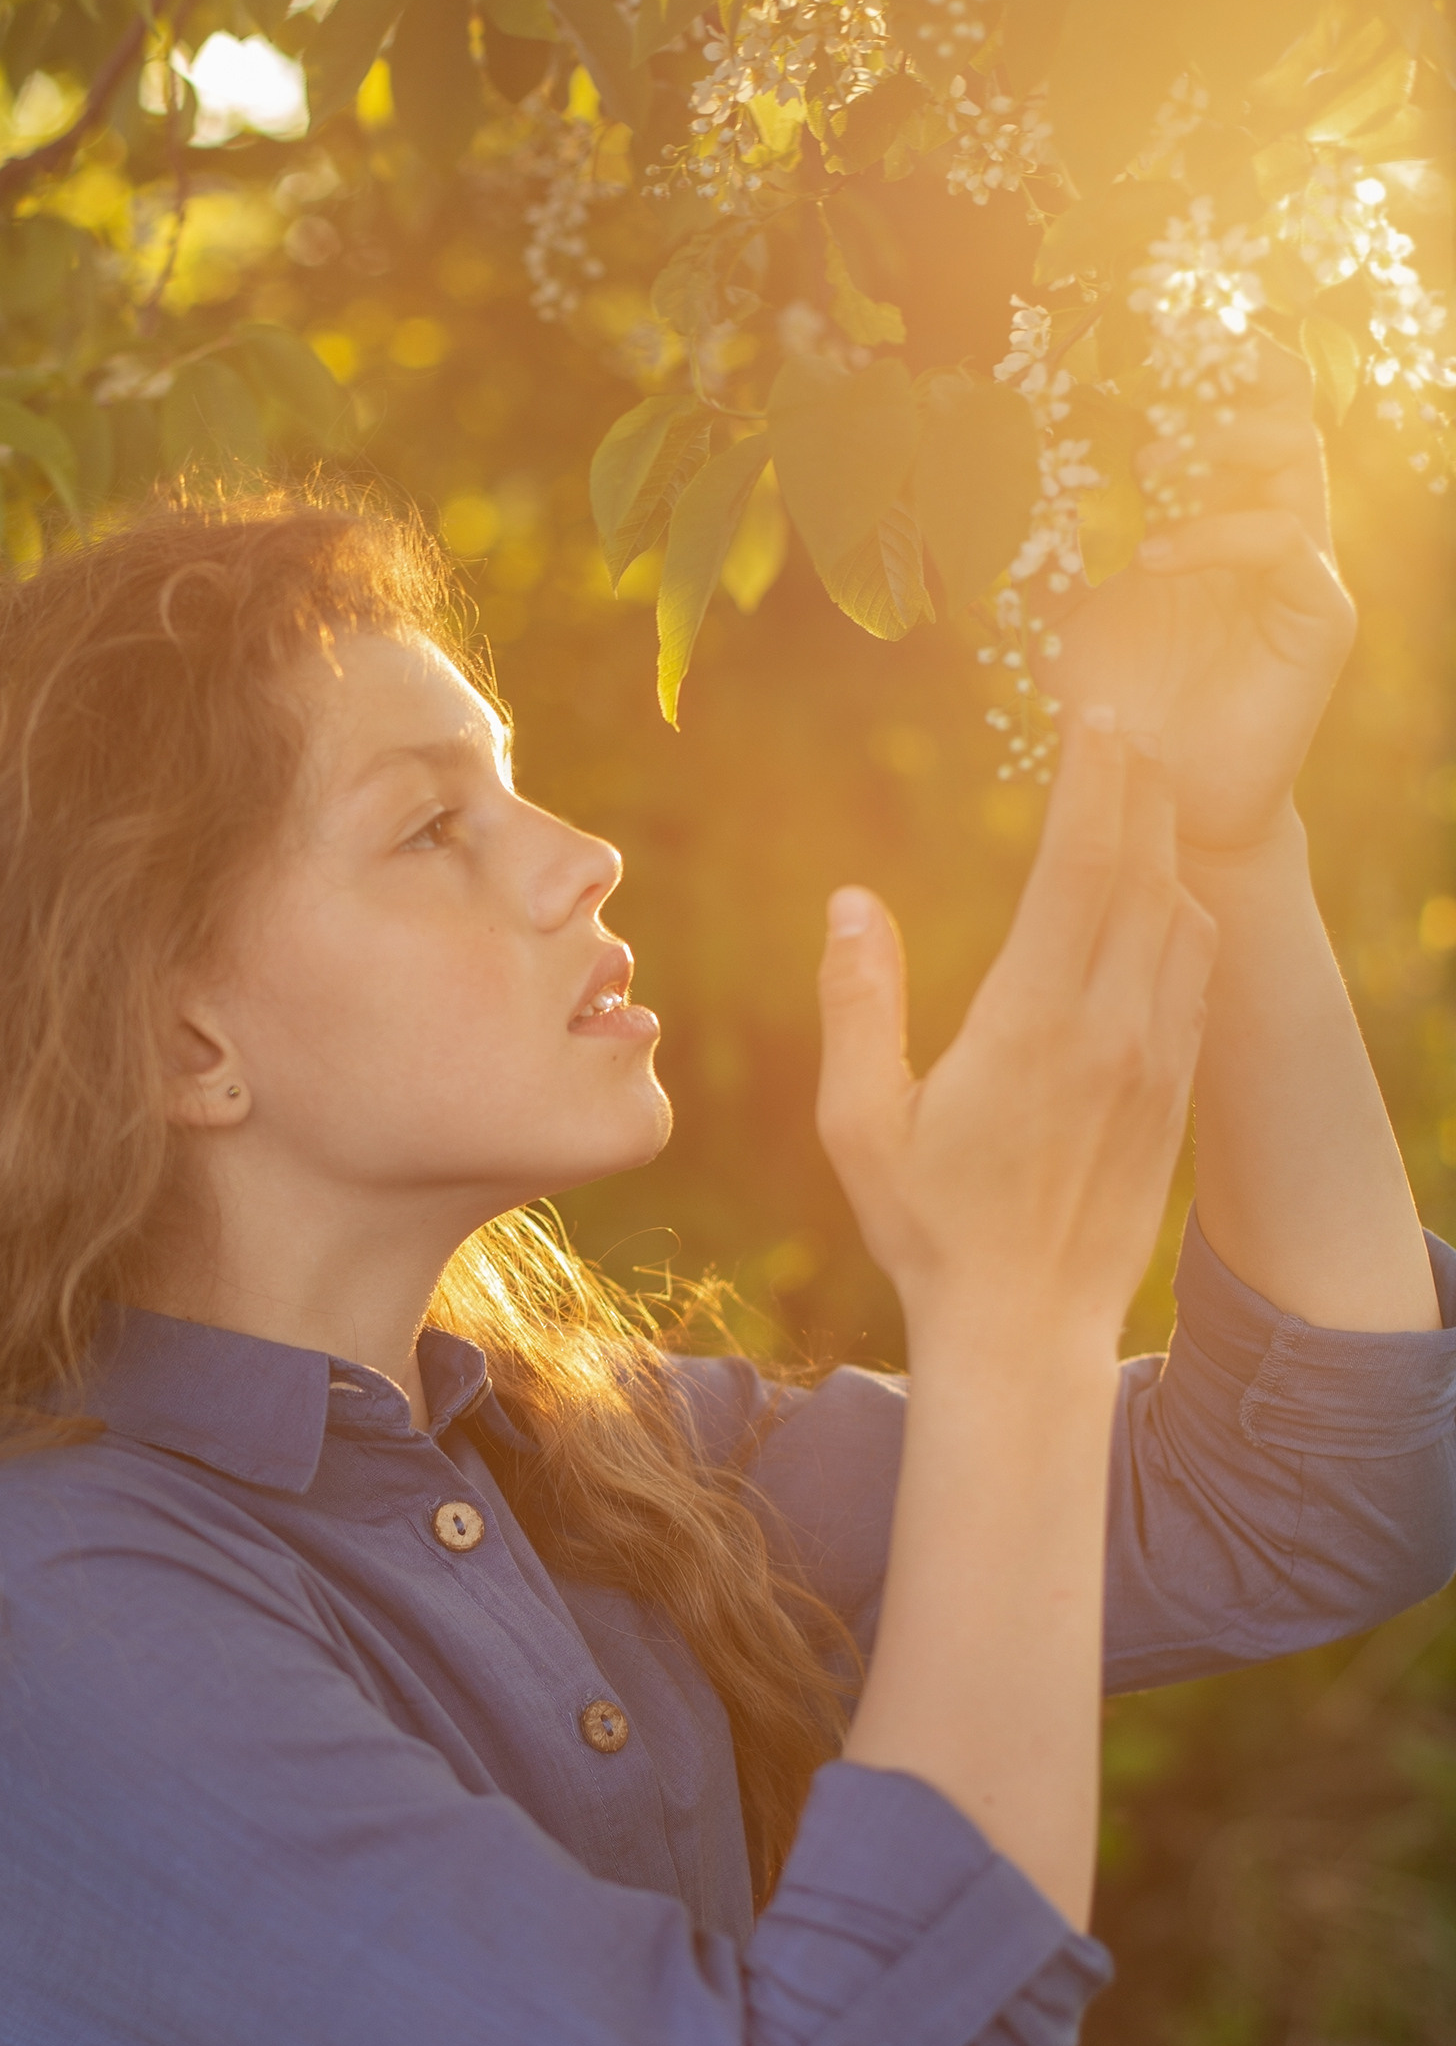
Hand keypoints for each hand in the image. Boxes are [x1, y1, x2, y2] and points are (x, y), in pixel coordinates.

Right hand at [816, 710, 1217, 1358]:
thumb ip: (857, 1004)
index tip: (1096, 718)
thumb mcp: (860, 1121)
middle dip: (1139, 787)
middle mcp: (1110, 1030)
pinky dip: (1181, 917)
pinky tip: (1158, 898)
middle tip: (1128, 724)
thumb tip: (850, 904)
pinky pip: (1195, 977)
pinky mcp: (1176, 1094)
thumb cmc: (926, 1228)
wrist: (1025, 1327)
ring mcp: (1155, 1062)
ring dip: (1164, 848)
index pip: (1080, 867)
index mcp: (1031, 1023)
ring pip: (1183, 919)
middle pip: (1145, 872)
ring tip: (1141, 796)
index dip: (1094, 781)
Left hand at [1041, 341, 1355, 859]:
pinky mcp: (1319, 619)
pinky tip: (1152, 560)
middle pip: (1283, 406)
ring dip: (1223, 442)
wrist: (1158, 799)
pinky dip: (1216, 538)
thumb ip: (1038, 551)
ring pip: (1294, 458)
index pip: (1231, 404)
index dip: (1201, 357)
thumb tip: (981, 485)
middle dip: (1228, 374)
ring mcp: (1301, 569)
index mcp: (1218, 509)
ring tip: (1151, 464)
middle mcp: (1268, 524)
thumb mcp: (1058, 616)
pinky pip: (1284, 546)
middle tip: (1166, 369)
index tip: (1145, 326)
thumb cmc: (1119, 705)